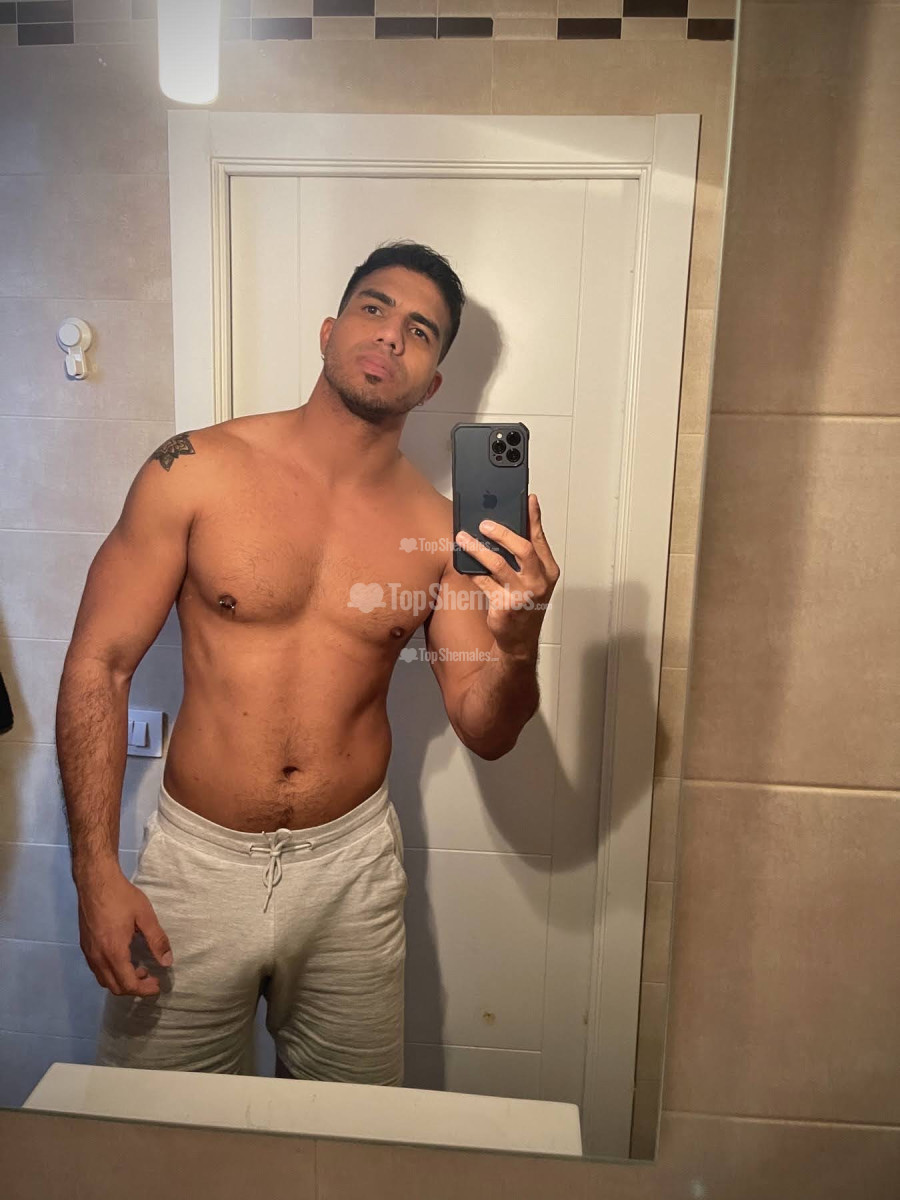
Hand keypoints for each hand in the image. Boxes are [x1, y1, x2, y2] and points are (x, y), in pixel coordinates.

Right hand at [77, 867, 172, 996]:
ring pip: (104, 980)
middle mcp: (97, 957)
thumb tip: (167, 962)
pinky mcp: (84, 945)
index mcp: (113, 952)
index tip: (158, 985)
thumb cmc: (121, 897)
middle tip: (151, 978)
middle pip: (114, 987)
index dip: (144, 990)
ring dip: (122, 981)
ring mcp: (88, 952)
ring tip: (139, 968)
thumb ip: (157, 940)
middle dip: (134, 988)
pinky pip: (97, 970)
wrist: (95, 881)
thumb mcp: (145, 916)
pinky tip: (123, 958)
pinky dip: (112, 973)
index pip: (128, 984)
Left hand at [455, 494, 559, 659]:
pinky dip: (472, 571)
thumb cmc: (525, 606)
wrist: (519, 640)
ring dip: (478, 548)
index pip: (540, 539)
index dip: (534, 518)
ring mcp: (523, 595)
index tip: (528, 499)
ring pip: (498, 564)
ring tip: (463, 538)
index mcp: (548, 571)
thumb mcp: (533, 579)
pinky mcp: (505, 606)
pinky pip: (484, 583)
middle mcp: (539, 582)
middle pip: (522, 549)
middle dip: (502, 532)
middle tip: (484, 523)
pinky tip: (463, 563)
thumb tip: (509, 525)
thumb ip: (526, 554)